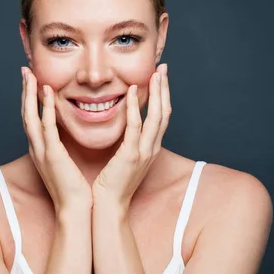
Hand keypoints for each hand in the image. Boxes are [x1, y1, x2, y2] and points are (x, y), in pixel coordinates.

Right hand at [21, 67, 92, 212]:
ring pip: (31, 117)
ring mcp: (42, 151)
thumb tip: (67, 134)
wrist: (76, 209)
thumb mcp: (65, 162)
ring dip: (30, 95)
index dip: (30, 99)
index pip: (32, 118)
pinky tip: (46, 93)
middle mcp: (37, 148)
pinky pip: (46, 128)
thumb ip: (62, 146)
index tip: (31, 80)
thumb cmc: (74, 188)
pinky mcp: (52, 155)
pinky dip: (44, 109)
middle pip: (26, 114)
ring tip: (30, 75)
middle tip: (25, 70)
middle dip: (25, 91)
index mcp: (41, 149)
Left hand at [91, 63, 170, 208]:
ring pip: (157, 117)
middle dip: (164, 88)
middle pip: (165, 112)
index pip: (161, 117)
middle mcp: (152, 149)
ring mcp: (144, 152)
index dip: (163, 96)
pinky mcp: (131, 156)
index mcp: (150, 149)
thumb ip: (127, 142)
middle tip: (163, 67)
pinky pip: (135, 127)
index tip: (160, 77)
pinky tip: (132, 91)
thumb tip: (125, 127)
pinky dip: (135, 107)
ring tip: (155, 73)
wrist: (108, 206)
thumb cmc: (111, 183)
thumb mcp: (124, 159)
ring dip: (157, 92)